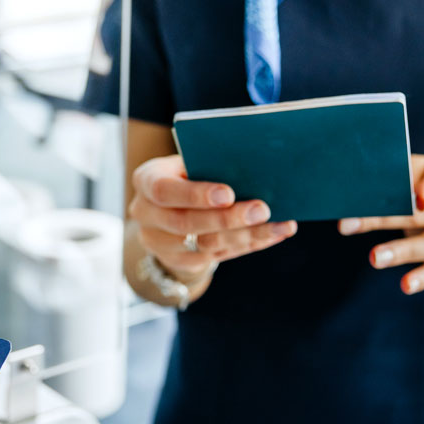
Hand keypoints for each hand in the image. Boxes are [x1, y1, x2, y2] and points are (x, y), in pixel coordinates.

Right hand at [129, 154, 296, 279]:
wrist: (171, 206)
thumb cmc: (189, 173)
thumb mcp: (189, 162)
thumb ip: (209, 164)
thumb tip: (254, 168)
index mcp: (146, 180)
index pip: (164, 190)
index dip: (195, 194)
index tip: (228, 194)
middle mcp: (145, 214)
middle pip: (185, 223)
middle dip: (227, 219)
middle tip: (262, 210)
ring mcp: (159, 243)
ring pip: (204, 245)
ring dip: (245, 236)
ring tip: (278, 225)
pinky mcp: (178, 261)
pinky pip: (217, 257)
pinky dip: (248, 245)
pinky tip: (272, 234)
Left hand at [338, 154, 423, 293]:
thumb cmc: (422, 181)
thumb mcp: (412, 170)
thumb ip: (389, 175)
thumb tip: (349, 185)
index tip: (417, 198)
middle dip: (387, 220)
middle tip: (350, 225)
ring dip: (401, 251)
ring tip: (374, 258)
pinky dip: (423, 278)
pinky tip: (405, 285)